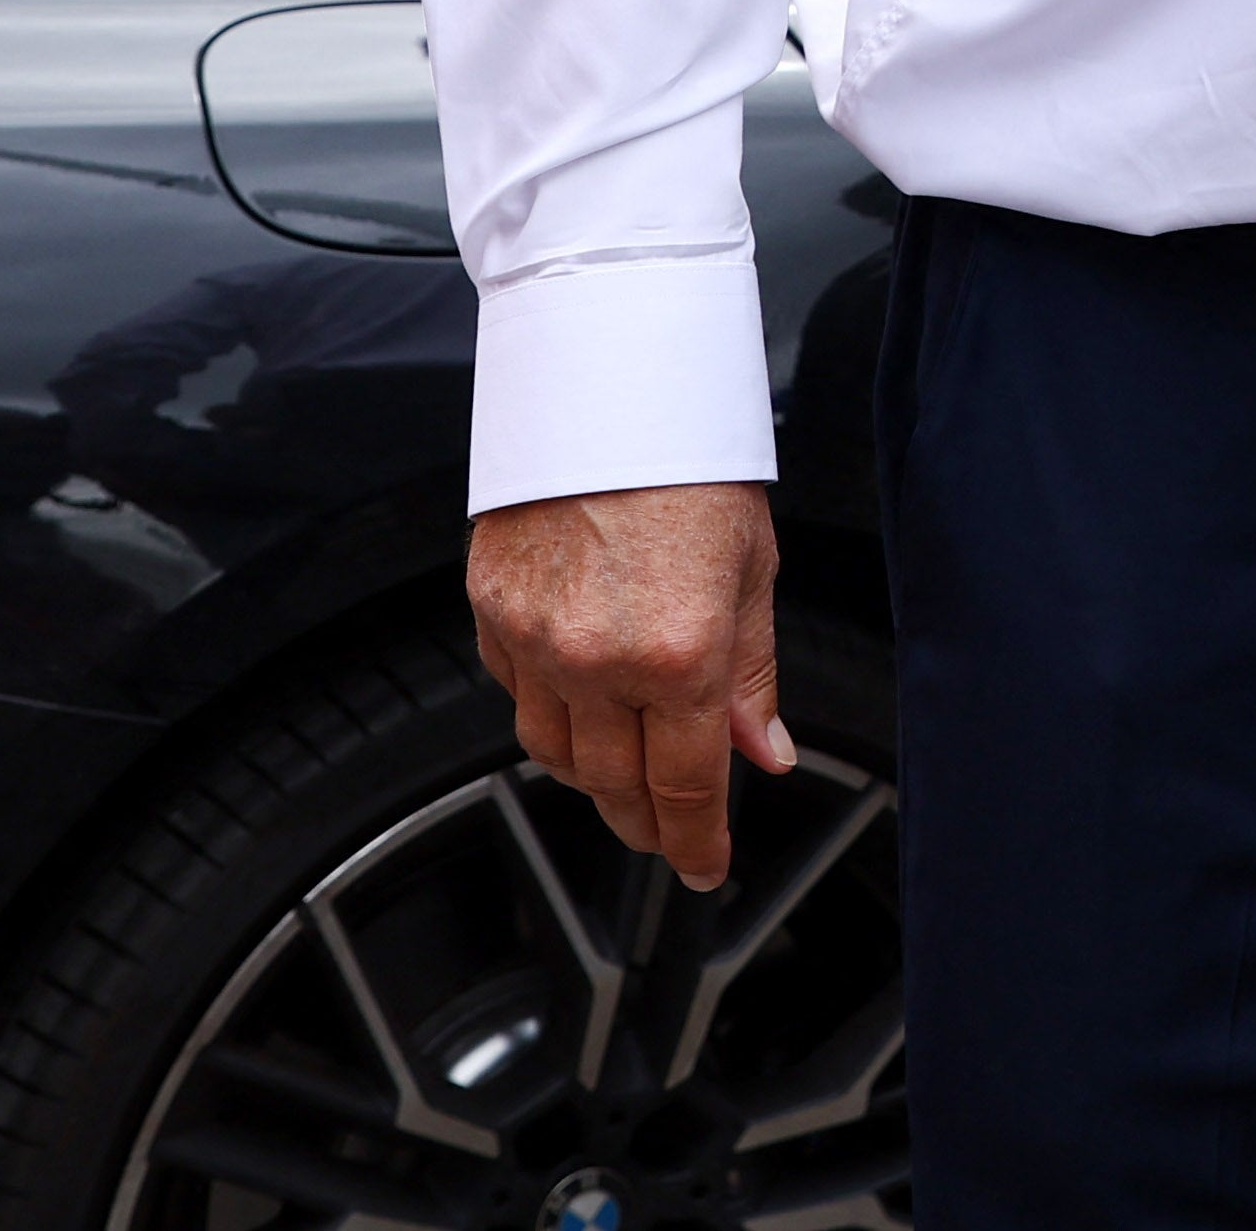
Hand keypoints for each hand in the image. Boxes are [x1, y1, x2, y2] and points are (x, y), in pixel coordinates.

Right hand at [469, 480, 792, 889]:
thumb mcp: (752, 569)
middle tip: (670, 832)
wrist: (607, 389)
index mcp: (682, 652)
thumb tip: (765, 752)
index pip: (687, 786)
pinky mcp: (490, 613)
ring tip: (627, 776)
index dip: (697, 840)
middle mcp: (600, 658)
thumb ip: (753, 674)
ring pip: (557, 752)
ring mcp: (535, 640)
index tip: (705, 865)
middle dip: (647, 821)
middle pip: (616, 785)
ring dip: (595, 776)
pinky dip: (548, 712)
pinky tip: (577, 702)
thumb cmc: (690, 464)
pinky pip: (516, 694)